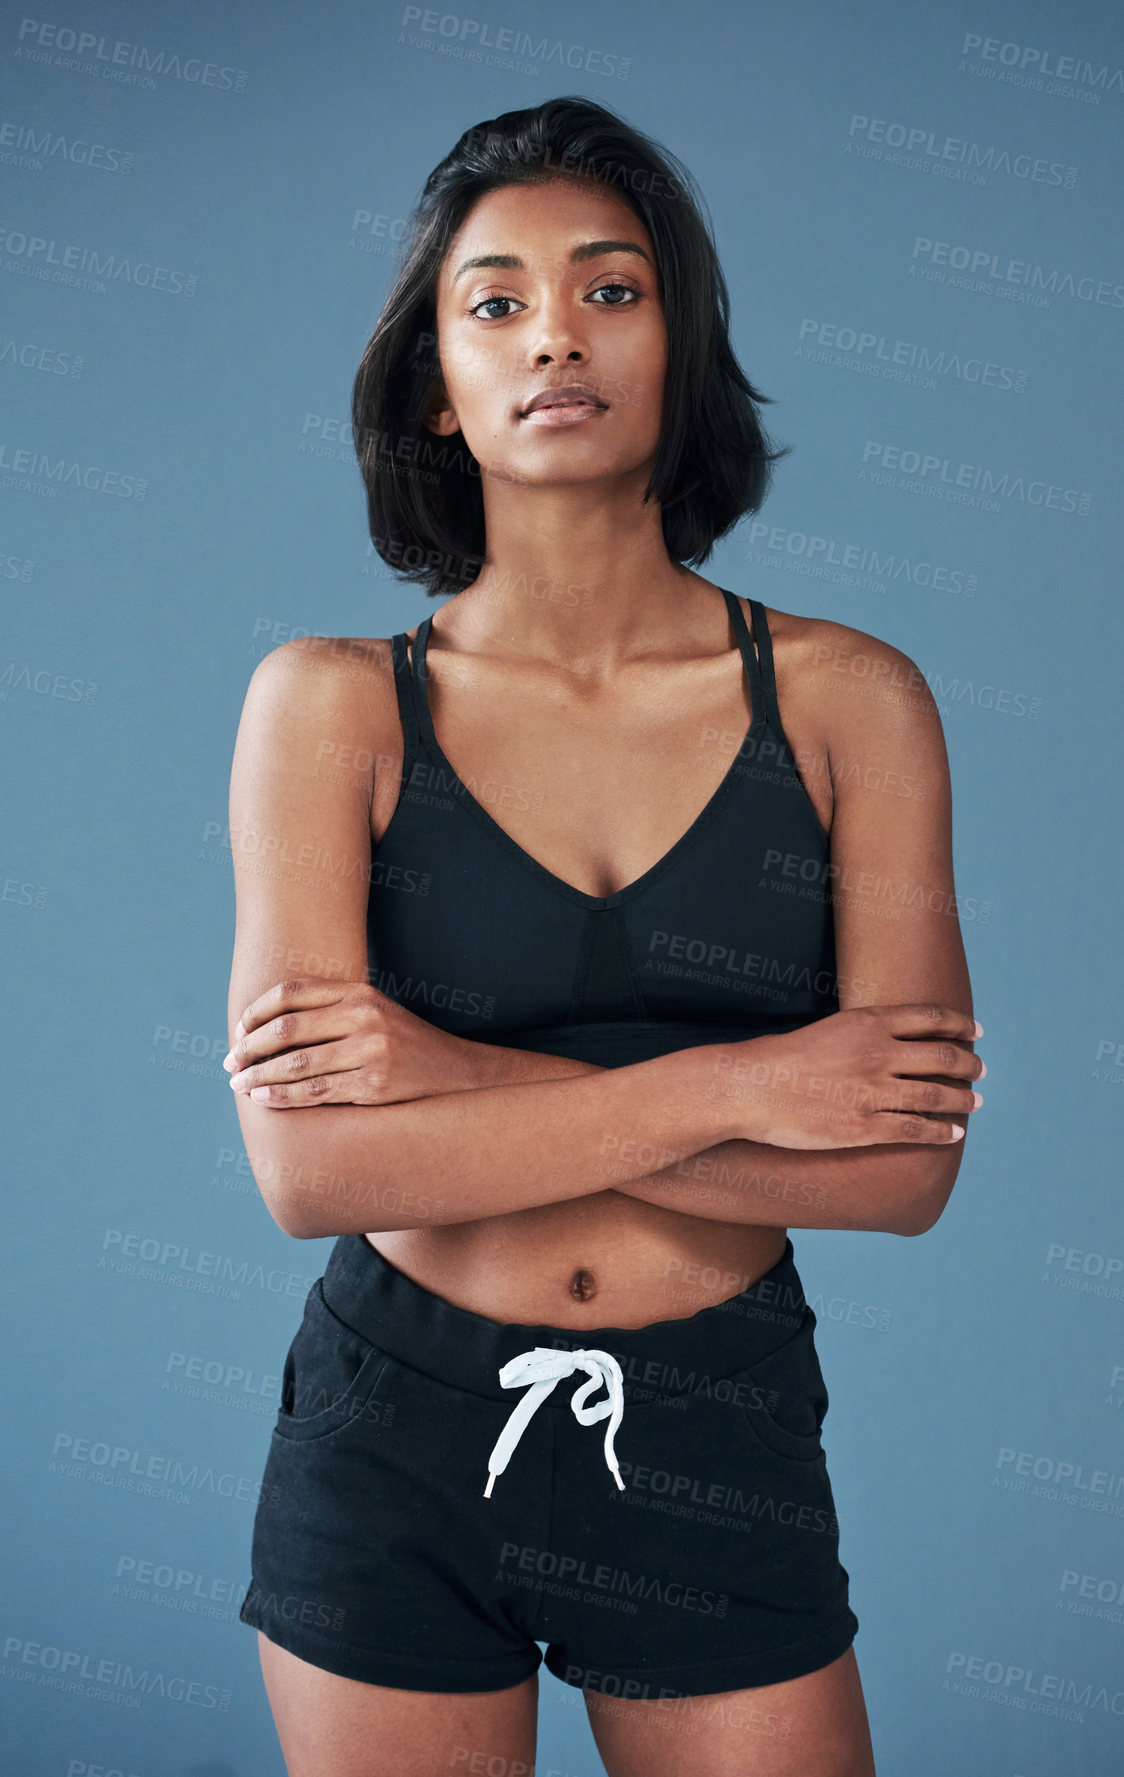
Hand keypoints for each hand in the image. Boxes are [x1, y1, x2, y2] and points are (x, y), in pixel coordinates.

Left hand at [224, 977, 487, 1106]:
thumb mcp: (373, 1011)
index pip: (291, 994)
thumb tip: (269, 1021)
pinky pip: (314, 1092)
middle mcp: (363, 1016)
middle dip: (249, 1047)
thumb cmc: (402, 1043)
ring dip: (258, 1076)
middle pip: (287, 1028)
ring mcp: (369, 1051)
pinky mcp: (373, 1085)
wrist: (454, 1072)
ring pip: (295, 1063)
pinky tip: (262, 1099)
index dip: (257, 1012)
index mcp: (358, 992)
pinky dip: (281, 1097)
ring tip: (238, 1084)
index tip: (238, 1031)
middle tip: (229, 1061)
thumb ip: (331, 1007)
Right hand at [712, 1003, 983, 1149]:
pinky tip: (954, 1134)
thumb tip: (893, 1039)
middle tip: (980, 1071)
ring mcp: (874, 1092)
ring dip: (963, 1100)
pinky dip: (942, 1132)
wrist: (750, 1088)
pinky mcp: (865, 1127)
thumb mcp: (829, 1029)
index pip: (932, 1018)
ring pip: (937, 1096)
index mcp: (869, 1022)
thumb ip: (865, 1032)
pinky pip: (916, 1130)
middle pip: (943, 1056)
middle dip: (969, 1065)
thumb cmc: (780, 1059)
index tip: (975, 1032)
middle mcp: (878, 1054)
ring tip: (975, 1102)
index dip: (960, 1025)